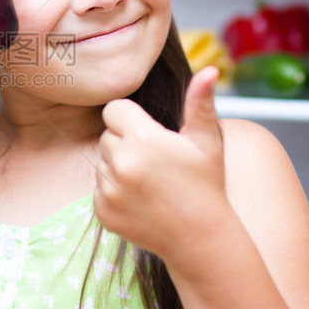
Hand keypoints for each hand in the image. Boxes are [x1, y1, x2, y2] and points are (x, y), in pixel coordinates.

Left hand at [95, 66, 229, 263]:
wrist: (201, 239)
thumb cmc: (207, 184)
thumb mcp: (207, 141)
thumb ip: (200, 102)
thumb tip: (210, 69)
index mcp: (144, 140)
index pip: (113, 110)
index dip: (130, 119)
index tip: (148, 134)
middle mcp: (122, 163)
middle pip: (107, 136)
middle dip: (126, 143)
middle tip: (154, 161)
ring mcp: (109, 190)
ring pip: (101, 162)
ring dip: (118, 167)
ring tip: (150, 182)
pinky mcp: (102, 211)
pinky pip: (98, 188)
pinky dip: (114, 192)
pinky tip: (141, 200)